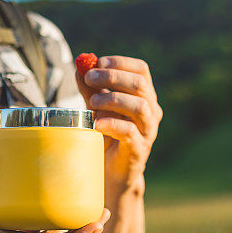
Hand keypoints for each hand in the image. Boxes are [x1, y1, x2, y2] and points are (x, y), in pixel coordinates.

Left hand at [75, 56, 162, 190]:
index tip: (97, 62)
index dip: (120, 63)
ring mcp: (148, 131)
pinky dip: (112, 124)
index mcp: (144, 96)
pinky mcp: (139, 150)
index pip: (141, 70)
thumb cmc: (106, 134)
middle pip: (140, 85)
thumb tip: (79, 67)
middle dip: (112, 77)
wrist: (110, 170)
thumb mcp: (96, 106)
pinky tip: (96, 123)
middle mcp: (151, 110)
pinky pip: (130, 132)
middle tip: (89, 78)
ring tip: (91, 103)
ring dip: (113, 99)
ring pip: (139, 107)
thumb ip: (90, 88)